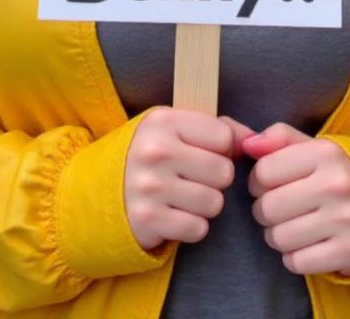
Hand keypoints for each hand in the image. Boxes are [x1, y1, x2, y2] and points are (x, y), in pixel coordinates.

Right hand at [125, 108, 252, 249]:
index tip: (205, 153)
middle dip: (216, 180)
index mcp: (164, 121)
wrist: (95, 192)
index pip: (223, 137)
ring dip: (205, 205)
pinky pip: (198, 229)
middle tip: (196, 179)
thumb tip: (254, 140)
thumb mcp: (174, 129)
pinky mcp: (147, 220)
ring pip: (214, 203)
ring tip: (185, 197)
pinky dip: (192, 227)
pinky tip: (176, 215)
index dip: (222, 149)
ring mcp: (150, 187)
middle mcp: (155, 151)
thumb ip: (216, 129)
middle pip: (224, 172)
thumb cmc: (148, 156)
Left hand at [244, 123, 349, 276]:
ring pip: (279, 238)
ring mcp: (346, 220)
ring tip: (291, 227)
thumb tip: (247, 144)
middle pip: (268, 207)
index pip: (263, 172)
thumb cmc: (334, 176)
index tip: (270, 185)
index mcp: (326, 153)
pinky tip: (307, 245)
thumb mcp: (312, 149)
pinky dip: (294, 258)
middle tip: (279, 210)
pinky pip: (297, 262)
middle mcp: (338, 184)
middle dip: (264, 211)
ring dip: (277, 236)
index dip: (258, 181)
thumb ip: (278, 139)